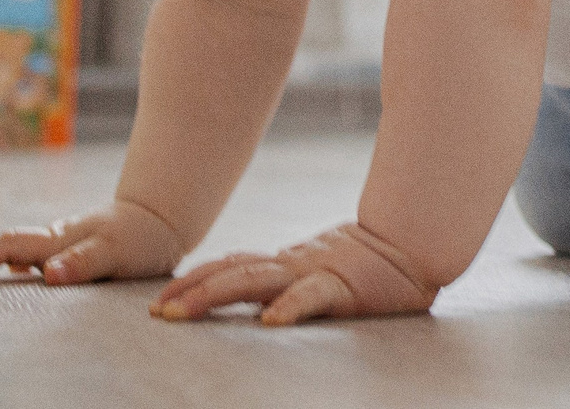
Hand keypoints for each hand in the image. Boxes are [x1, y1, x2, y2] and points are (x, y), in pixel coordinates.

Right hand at [0, 197, 185, 285]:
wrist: (162, 219)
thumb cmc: (141, 239)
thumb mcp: (116, 252)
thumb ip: (83, 263)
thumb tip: (47, 274)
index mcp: (56, 240)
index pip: (6, 247)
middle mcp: (50, 239)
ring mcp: (56, 242)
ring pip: (8, 246)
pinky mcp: (65, 248)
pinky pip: (24, 252)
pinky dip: (3, 259)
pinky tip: (0, 270)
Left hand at [150, 221, 435, 325]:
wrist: (414, 246)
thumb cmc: (370, 268)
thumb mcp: (319, 277)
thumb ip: (292, 286)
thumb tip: (261, 309)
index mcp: (285, 266)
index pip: (231, 267)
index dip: (195, 280)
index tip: (160, 301)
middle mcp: (291, 267)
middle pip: (231, 273)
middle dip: (190, 291)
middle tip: (156, 312)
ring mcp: (313, 274)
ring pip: (255, 282)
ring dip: (214, 295)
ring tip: (182, 313)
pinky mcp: (342, 288)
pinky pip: (312, 297)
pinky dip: (290, 308)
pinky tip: (269, 323)